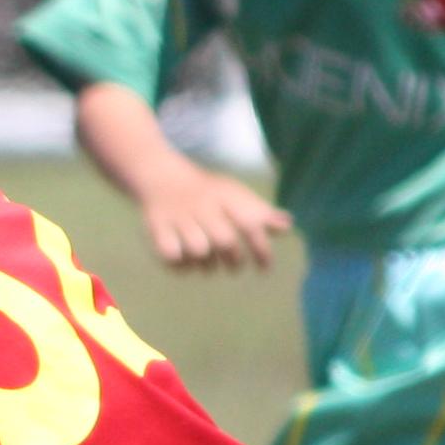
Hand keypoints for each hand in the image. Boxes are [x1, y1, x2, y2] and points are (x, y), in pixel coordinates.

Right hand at [136, 162, 294, 273]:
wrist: (161, 177)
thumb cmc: (206, 193)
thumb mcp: (234, 195)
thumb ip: (259, 212)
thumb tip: (287, 225)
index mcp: (225, 197)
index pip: (249, 223)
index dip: (261, 248)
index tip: (265, 267)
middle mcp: (202, 205)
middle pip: (224, 241)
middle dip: (233, 260)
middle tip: (234, 265)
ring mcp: (178, 217)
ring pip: (198, 251)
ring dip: (206, 264)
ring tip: (208, 263)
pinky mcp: (157, 228)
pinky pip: (172, 255)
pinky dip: (181, 265)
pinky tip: (185, 262)